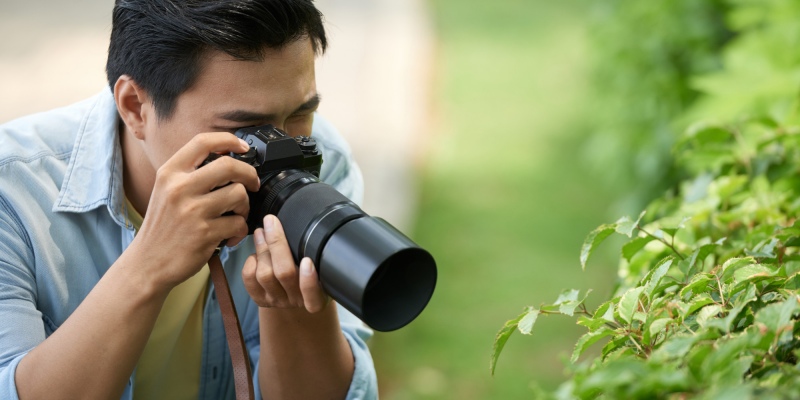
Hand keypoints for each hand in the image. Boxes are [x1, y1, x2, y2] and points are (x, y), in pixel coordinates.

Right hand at [131, 132, 259, 289]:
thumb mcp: (166, 191)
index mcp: (170, 173)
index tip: (242, 147)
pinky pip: (238, 223)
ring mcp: (192, 211)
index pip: (203, 142)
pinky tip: (229, 236)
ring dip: (245, 207)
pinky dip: (239, 230)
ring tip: (235, 216)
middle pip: (229, 166)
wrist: (147, 263)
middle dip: (249, 174)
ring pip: (239, 194)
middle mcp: (179, 188)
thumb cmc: (163, 227)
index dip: (228, 140)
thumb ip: (190, 173)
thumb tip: (226, 156)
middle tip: (253, 184)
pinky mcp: (205, 233)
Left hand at [242, 215, 329, 312]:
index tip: (307, 260)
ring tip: (261, 232)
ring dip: (261, 248)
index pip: (313, 295)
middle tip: (271, 222)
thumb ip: (315, 254)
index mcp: (318, 297)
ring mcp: (277, 301)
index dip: (309, 280)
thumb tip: (299, 222)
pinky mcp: (260, 299)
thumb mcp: (322, 268)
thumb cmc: (312, 273)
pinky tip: (256, 253)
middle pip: (284, 274)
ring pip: (264, 274)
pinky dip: (251, 262)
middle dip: (277, 244)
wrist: (297, 294)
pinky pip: (250, 279)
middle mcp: (297, 301)